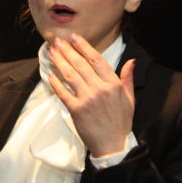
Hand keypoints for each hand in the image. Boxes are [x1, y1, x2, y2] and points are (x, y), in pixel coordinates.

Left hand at [48, 34, 135, 157]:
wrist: (113, 145)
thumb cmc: (121, 122)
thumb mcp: (130, 98)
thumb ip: (128, 78)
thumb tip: (131, 60)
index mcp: (113, 84)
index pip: (97, 60)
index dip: (84, 47)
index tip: (74, 37)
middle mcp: (100, 89)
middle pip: (81, 64)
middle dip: (68, 50)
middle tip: (58, 40)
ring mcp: (87, 99)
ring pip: (70, 76)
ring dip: (59, 62)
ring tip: (51, 51)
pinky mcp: (76, 110)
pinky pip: (63, 93)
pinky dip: (55, 82)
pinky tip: (50, 73)